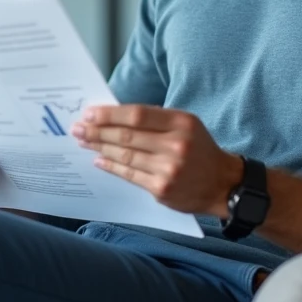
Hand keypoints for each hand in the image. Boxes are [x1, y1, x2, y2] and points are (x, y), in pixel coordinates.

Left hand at [71, 104, 240, 216]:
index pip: (137, 114)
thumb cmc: (199, 149)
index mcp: (182, 122)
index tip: (90, 113)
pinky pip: (130, 175)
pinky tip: (99, 160)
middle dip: (98, 131)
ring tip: (83, 141)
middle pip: (127, 135)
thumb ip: (155, 120)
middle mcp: (176, 144)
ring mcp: (169, 168)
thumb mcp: (185, 125)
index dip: (110, 114)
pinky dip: (112, 167)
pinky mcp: (162, 188)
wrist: (223, 184)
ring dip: (100, 148)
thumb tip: (113, 116)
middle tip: (78, 128)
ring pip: (125, 156)